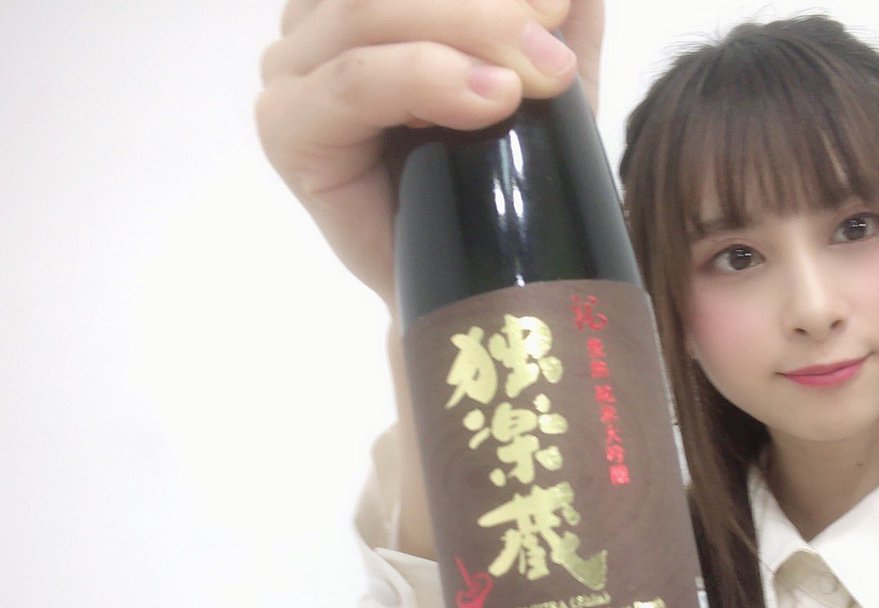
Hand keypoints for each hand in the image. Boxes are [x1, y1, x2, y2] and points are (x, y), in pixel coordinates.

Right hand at [256, 0, 604, 303]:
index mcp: (366, 2)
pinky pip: (354, 81)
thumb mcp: (542, 75)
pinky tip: (490, 99)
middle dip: (492, 7)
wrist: (473, 280)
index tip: (560, 6)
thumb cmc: (500, 178)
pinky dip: (425, 78)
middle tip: (559, 53)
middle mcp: (315, 22)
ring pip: (371, 13)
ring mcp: (292, 71)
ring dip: (472, 31)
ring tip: (543, 78)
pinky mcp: (287, 128)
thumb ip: (557, 16)